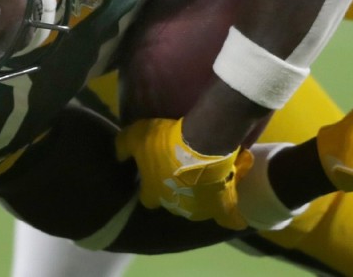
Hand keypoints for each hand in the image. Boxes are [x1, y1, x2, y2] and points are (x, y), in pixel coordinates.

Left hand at [115, 117, 251, 228]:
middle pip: (173, 204)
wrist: (202, 143)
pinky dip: (230, 216)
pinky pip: (227, 216)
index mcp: (153, 193)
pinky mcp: (221, 205)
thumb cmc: (165, 141)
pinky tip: (234, 214)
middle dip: (176, 192)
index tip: (153, 174)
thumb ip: (123, 146)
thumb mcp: (135, 136)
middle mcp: (176, 207)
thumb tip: (118, 156)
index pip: (147, 198)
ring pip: (198, 208)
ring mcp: (200, 209)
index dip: (149, 187)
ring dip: (200, 197)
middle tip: (182, 172)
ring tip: (206, 180)